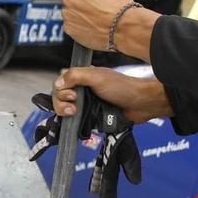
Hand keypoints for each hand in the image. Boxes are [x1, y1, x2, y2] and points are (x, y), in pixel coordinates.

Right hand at [52, 66, 173, 122]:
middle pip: (59, 97)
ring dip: (65, 112)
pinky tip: (78, 120)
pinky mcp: (90, 116)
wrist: (140, 104)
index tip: (72, 94)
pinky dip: (73, 121)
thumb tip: (57, 83)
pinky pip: (75, 120)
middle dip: (61, 102)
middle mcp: (82, 89)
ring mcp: (86, 104)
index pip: (60, 82)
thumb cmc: (122, 88)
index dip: (61, 89)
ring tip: (75, 113)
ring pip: (65, 109)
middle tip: (73, 104)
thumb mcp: (96, 77)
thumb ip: (75, 76)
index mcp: (83, 77)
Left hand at [61, 0, 155, 55]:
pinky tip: (92, 22)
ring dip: (79, 9)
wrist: (124, 28)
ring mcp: (68, 14)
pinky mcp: (69, 28)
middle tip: (96, 1)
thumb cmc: (120, 5)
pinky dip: (79, 23)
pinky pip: (71, 22)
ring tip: (95, 13)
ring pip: (71, 8)